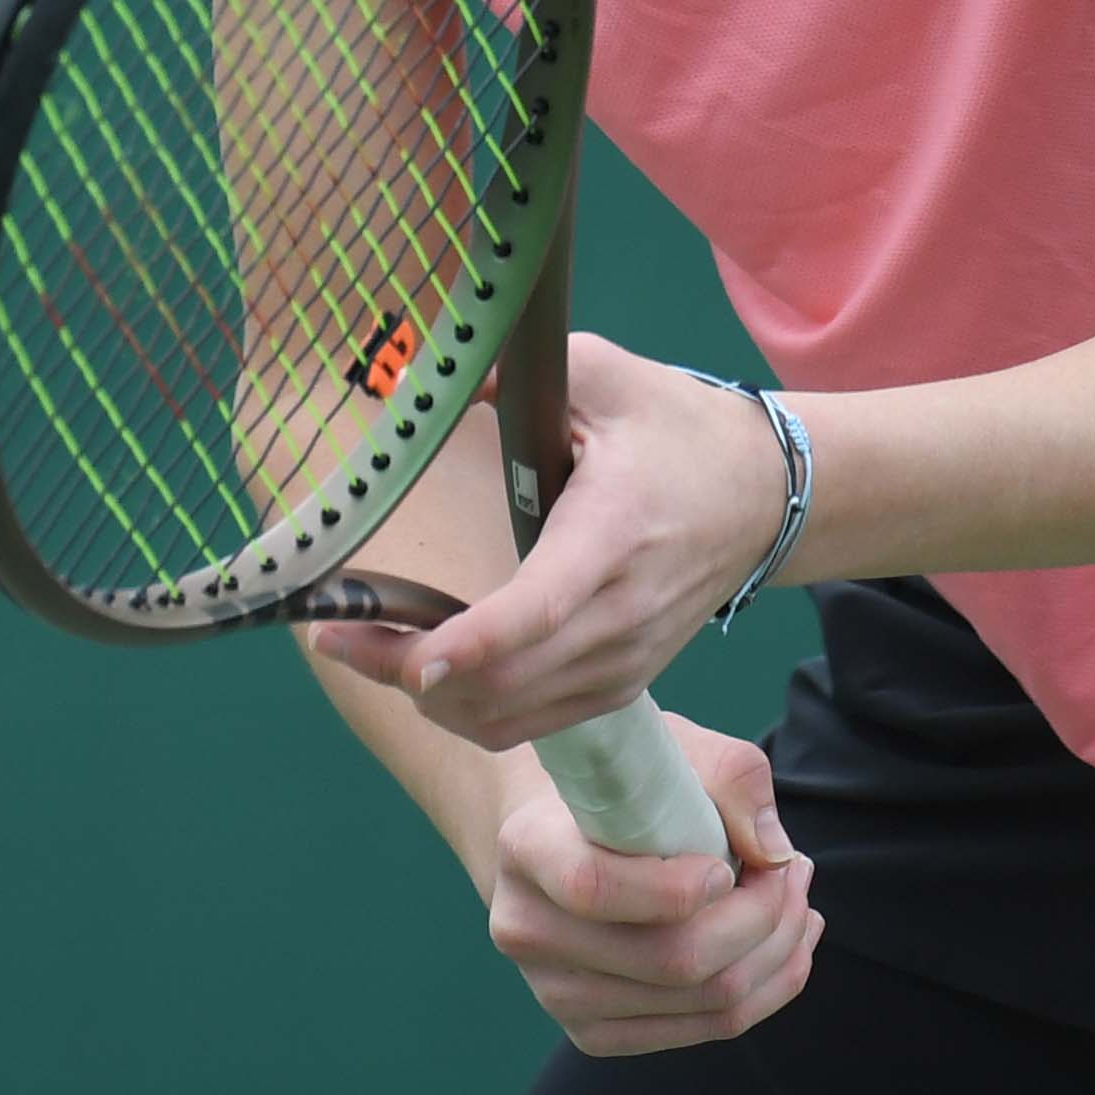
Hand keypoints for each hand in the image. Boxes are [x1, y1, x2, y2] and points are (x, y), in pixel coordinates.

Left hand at [303, 336, 787, 750]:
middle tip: (332, 633)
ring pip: (510, 715)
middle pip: (507, 678)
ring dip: (428, 696)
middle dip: (406, 669)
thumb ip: (513, 371)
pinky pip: (530, 724)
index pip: (543, 607)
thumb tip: (424, 380)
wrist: (763, 494)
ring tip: (362, 648)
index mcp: (615, 534)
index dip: (475, 641)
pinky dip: (468, 710)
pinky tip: (420, 673)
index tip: (414, 659)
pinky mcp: (618, 685)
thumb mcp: (603, 372)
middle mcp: (622, 615)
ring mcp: (623, 662)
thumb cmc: (676, 427)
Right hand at [478, 720, 817, 1054]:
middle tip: (795, 870)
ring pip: (703, 1002)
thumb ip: (729, 776)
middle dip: (762, 917)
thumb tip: (773, 852)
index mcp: (528, 848)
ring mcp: (556, 993)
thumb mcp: (668, 746)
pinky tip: (783, 944)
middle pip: (671, 959)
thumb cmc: (622, 784)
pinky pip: (707, 1028)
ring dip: (777, 953)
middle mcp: (527, 931)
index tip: (730, 862)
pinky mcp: (594, 1032)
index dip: (678, 886)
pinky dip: (766, 989)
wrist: (560, 836)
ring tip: (798, 900)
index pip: (593, 887)